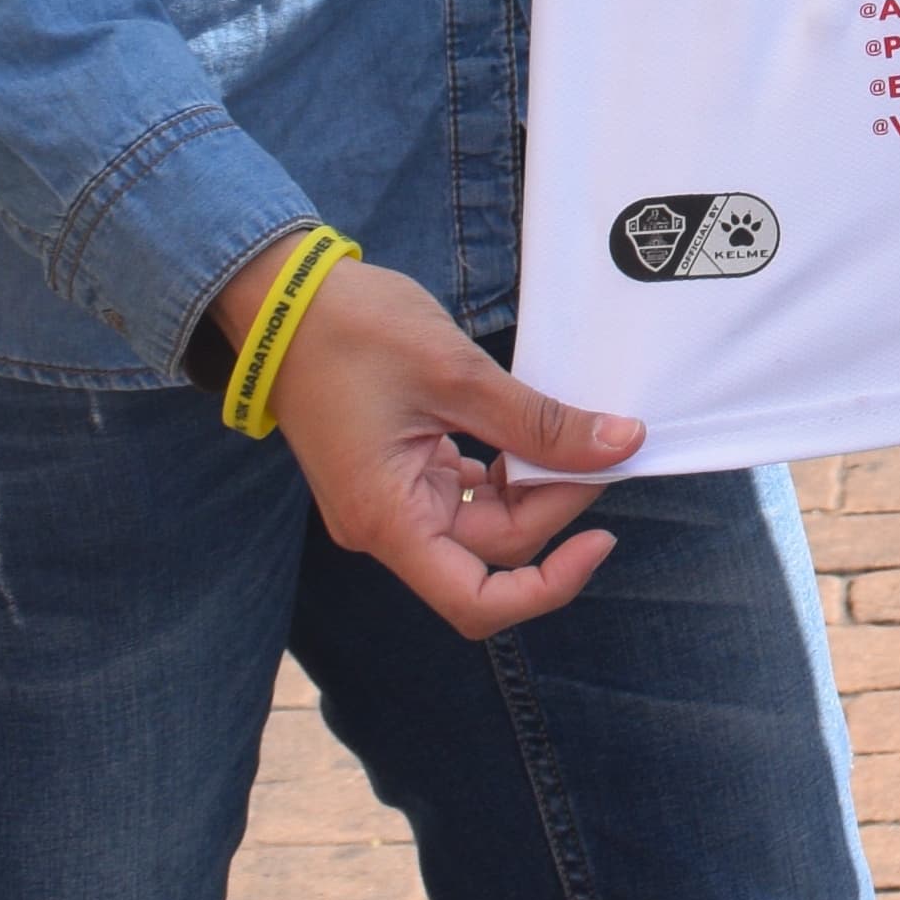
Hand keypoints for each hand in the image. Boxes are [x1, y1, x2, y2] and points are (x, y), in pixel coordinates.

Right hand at [217, 245, 643, 637]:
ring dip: (533, 484)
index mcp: (389, 520)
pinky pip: (465, 491)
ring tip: (571, 431)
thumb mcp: (458, 374)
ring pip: (484, 521)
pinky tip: (530, 429)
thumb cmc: (352, 331)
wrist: (279, 297)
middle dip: (553, 503)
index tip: (601, 537)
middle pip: (492, 550)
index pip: (476, 602)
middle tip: (600, 443)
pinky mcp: (397, 473)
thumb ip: (540, 422)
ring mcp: (390, 500)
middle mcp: (385, 526)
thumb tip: (620, 444)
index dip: (549, 586)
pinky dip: (506, 467)